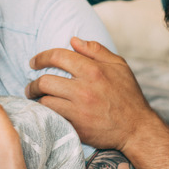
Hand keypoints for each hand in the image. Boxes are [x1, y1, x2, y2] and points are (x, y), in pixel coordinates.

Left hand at [26, 37, 159, 151]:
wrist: (136, 128)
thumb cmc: (128, 95)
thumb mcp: (119, 66)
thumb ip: (96, 50)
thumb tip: (73, 40)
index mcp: (93, 70)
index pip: (57, 56)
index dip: (41, 57)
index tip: (34, 62)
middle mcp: (84, 89)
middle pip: (44, 81)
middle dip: (33, 83)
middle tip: (32, 86)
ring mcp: (79, 109)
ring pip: (45, 101)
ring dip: (38, 99)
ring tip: (37, 99)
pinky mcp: (77, 126)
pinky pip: (52, 117)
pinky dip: (46, 113)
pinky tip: (46, 111)